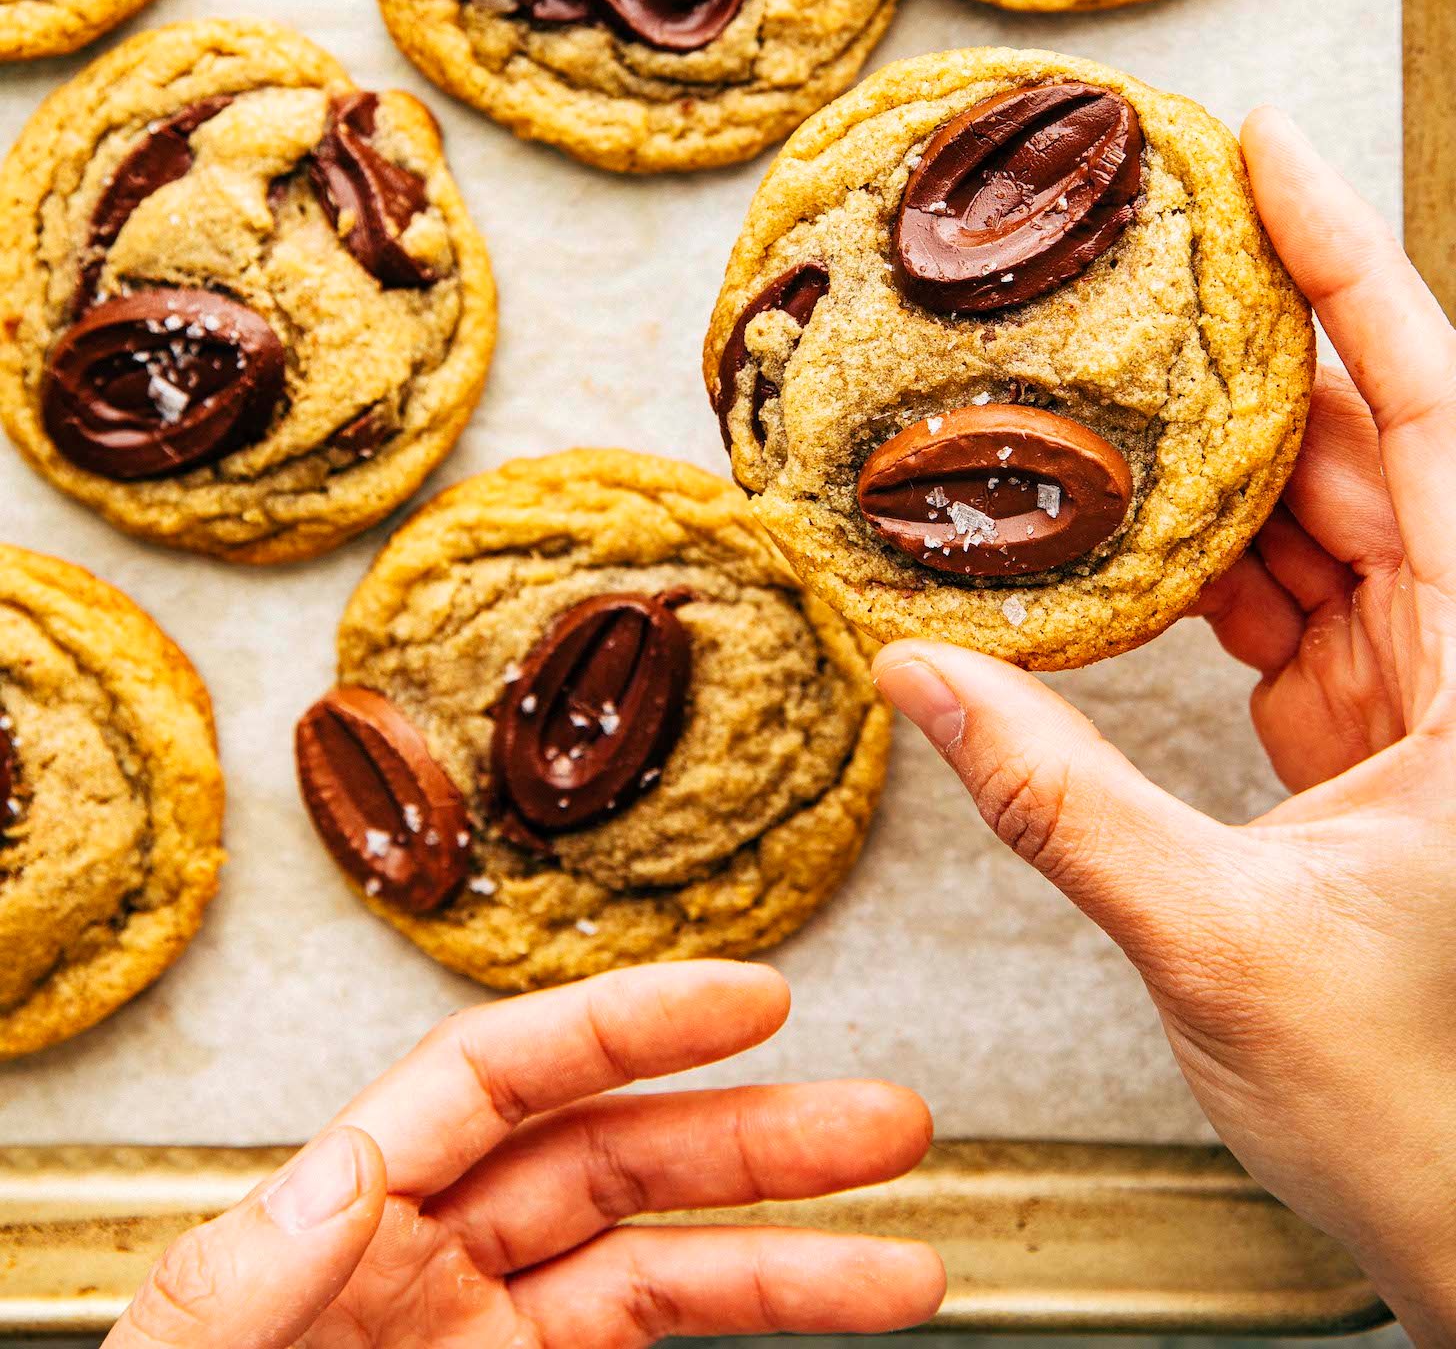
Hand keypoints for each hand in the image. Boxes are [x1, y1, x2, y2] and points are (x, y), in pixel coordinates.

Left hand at [106, 960, 942, 1346]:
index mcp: (350, 1223)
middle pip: (618, 1164)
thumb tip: (342, 1172)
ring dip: (789, 1263)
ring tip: (909, 1259)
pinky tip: (818, 1338)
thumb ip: (241, 1285)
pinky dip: (739, 1347)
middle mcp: (431, 1270)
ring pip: (661, 1276)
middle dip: (761, 1139)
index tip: (749, 998)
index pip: (508, 1078)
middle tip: (886, 1119)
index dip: (634, 1024)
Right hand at [875, 107, 1455, 1347]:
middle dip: (1256, 351)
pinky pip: (1300, 609)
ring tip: (1108, 386)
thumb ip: (1062, 798)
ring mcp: (1434, 699)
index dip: (1351, 265)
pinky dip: (1213, 572)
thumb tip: (919, 674)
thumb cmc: (1424, 1117)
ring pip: (1331, 526)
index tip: (1270, 155)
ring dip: (1223, 467)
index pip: (1434, 413)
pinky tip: (1126, 544)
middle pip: (1369, 451)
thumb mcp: (1219, 946)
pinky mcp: (1387, 744)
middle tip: (1143, 251)